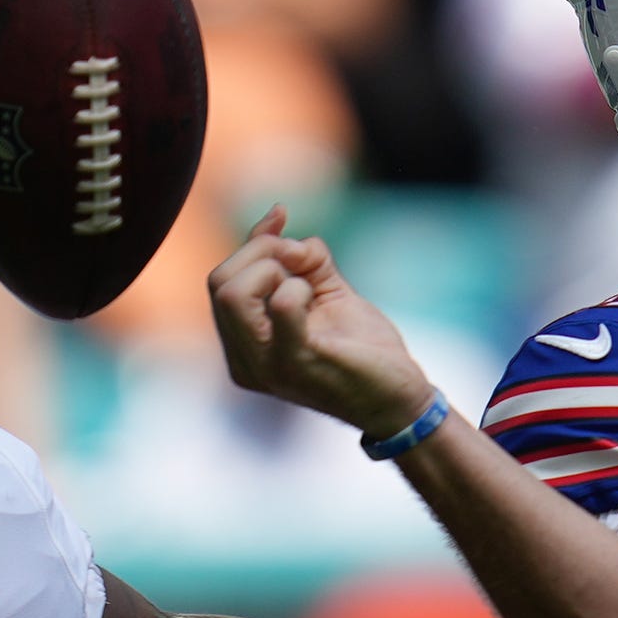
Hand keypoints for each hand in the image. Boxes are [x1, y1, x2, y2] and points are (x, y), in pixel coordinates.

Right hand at [207, 208, 436, 439]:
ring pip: (230, 292)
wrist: (399, 400)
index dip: (254, 244)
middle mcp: (245, 363)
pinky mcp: (297, 362)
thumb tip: (277, 218)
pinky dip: (301, 287)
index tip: (287, 228)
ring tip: (309, 284)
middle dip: (261, 252)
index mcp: (244, 349)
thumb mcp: (322, 291)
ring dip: (274, 268)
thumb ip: (295, 257)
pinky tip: (320, 300)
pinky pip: (281, 305)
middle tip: (304, 263)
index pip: (219, 281)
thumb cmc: (363, 350)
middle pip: (218, 282)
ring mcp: (265, 366)